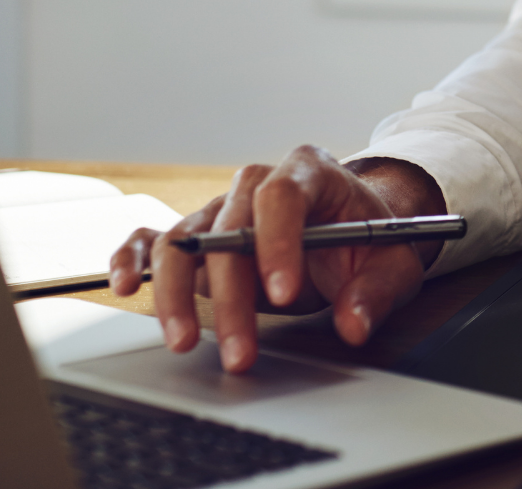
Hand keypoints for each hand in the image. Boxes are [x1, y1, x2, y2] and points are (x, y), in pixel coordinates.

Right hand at [108, 146, 446, 373]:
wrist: (355, 228)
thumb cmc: (371, 238)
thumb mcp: (392, 262)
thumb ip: (376, 291)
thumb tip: (353, 324)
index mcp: (311, 172)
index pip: (283, 195)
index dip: (276, 242)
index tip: (282, 294)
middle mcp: (260, 183)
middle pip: (229, 226)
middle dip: (231, 294)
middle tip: (241, 351)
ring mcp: (223, 208)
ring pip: (186, 239)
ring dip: (179, 293)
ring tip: (185, 342)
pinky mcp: (198, 235)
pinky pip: (153, 236)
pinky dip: (135, 257)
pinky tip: (129, 285)